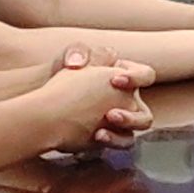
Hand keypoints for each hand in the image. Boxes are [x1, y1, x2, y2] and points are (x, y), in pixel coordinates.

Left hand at [35, 51, 157, 146]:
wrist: (47, 108)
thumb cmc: (62, 80)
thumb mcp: (70, 58)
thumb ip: (78, 52)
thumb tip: (79, 62)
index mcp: (124, 77)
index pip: (145, 75)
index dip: (136, 77)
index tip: (115, 81)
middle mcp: (127, 99)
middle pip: (145, 109)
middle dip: (132, 114)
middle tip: (110, 114)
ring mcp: (121, 119)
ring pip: (140, 125)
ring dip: (128, 124)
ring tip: (105, 124)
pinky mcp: (112, 135)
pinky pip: (124, 140)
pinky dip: (114, 139)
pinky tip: (97, 135)